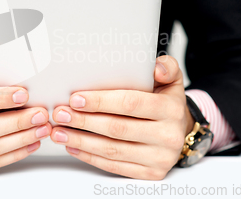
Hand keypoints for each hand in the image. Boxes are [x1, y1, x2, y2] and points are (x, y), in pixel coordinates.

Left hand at [50, 55, 194, 179]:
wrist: (180, 130)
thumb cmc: (166, 102)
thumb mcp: (171, 80)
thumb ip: (166, 67)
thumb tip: (156, 67)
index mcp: (170, 109)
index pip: (130, 104)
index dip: (100, 101)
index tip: (76, 99)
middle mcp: (167, 136)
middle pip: (117, 128)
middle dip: (83, 121)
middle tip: (61, 115)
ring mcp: (159, 158)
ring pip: (112, 150)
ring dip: (81, 141)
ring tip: (60, 132)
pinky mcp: (150, 173)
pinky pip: (115, 166)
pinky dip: (90, 157)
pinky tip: (74, 147)